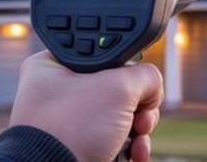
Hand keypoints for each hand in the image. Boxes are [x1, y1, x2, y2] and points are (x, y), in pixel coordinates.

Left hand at [9, 50, 163, 161]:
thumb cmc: (70, 130)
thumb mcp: (118, 88)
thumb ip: (144, 75)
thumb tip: (152, 86)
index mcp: (54, 65)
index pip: (106, 54)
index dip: (127, 69)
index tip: (137, 86)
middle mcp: (58, 91)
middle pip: (117, 88)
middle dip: (137, 106)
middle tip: (137, 117)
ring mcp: (68, 121)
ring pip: (119, 116)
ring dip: (138, 129)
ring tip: (136, 139)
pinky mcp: (78, 146)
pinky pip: (113, 139)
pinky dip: (129, 146)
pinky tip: (135, 153)